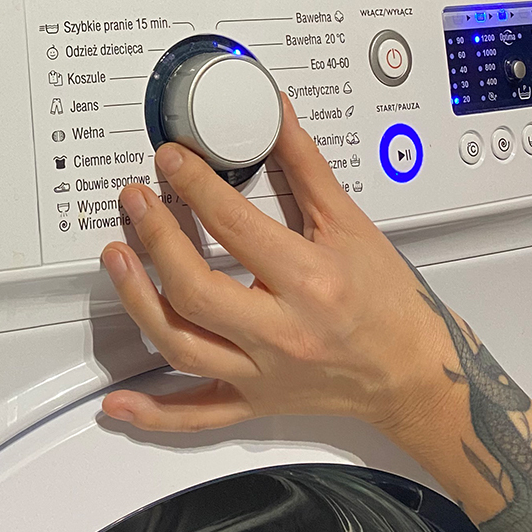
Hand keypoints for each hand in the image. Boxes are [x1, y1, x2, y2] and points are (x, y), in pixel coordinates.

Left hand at [100, 95, 450, 442]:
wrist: (415, 372)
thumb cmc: (388, 302)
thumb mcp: (351, 225)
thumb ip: (305, 167)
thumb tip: (275, 115)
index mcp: (310, 282)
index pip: (236, 227)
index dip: (195, 186)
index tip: (170, 160)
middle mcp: (282, 333)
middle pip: (198, 290)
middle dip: (156, 240)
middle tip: (135, 202)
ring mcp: (263, 374)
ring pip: (183, 346)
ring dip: (138, 303)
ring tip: (116, 260)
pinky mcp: (253, 402)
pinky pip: (195, 415)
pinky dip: (154, 414)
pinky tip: (118, 402)